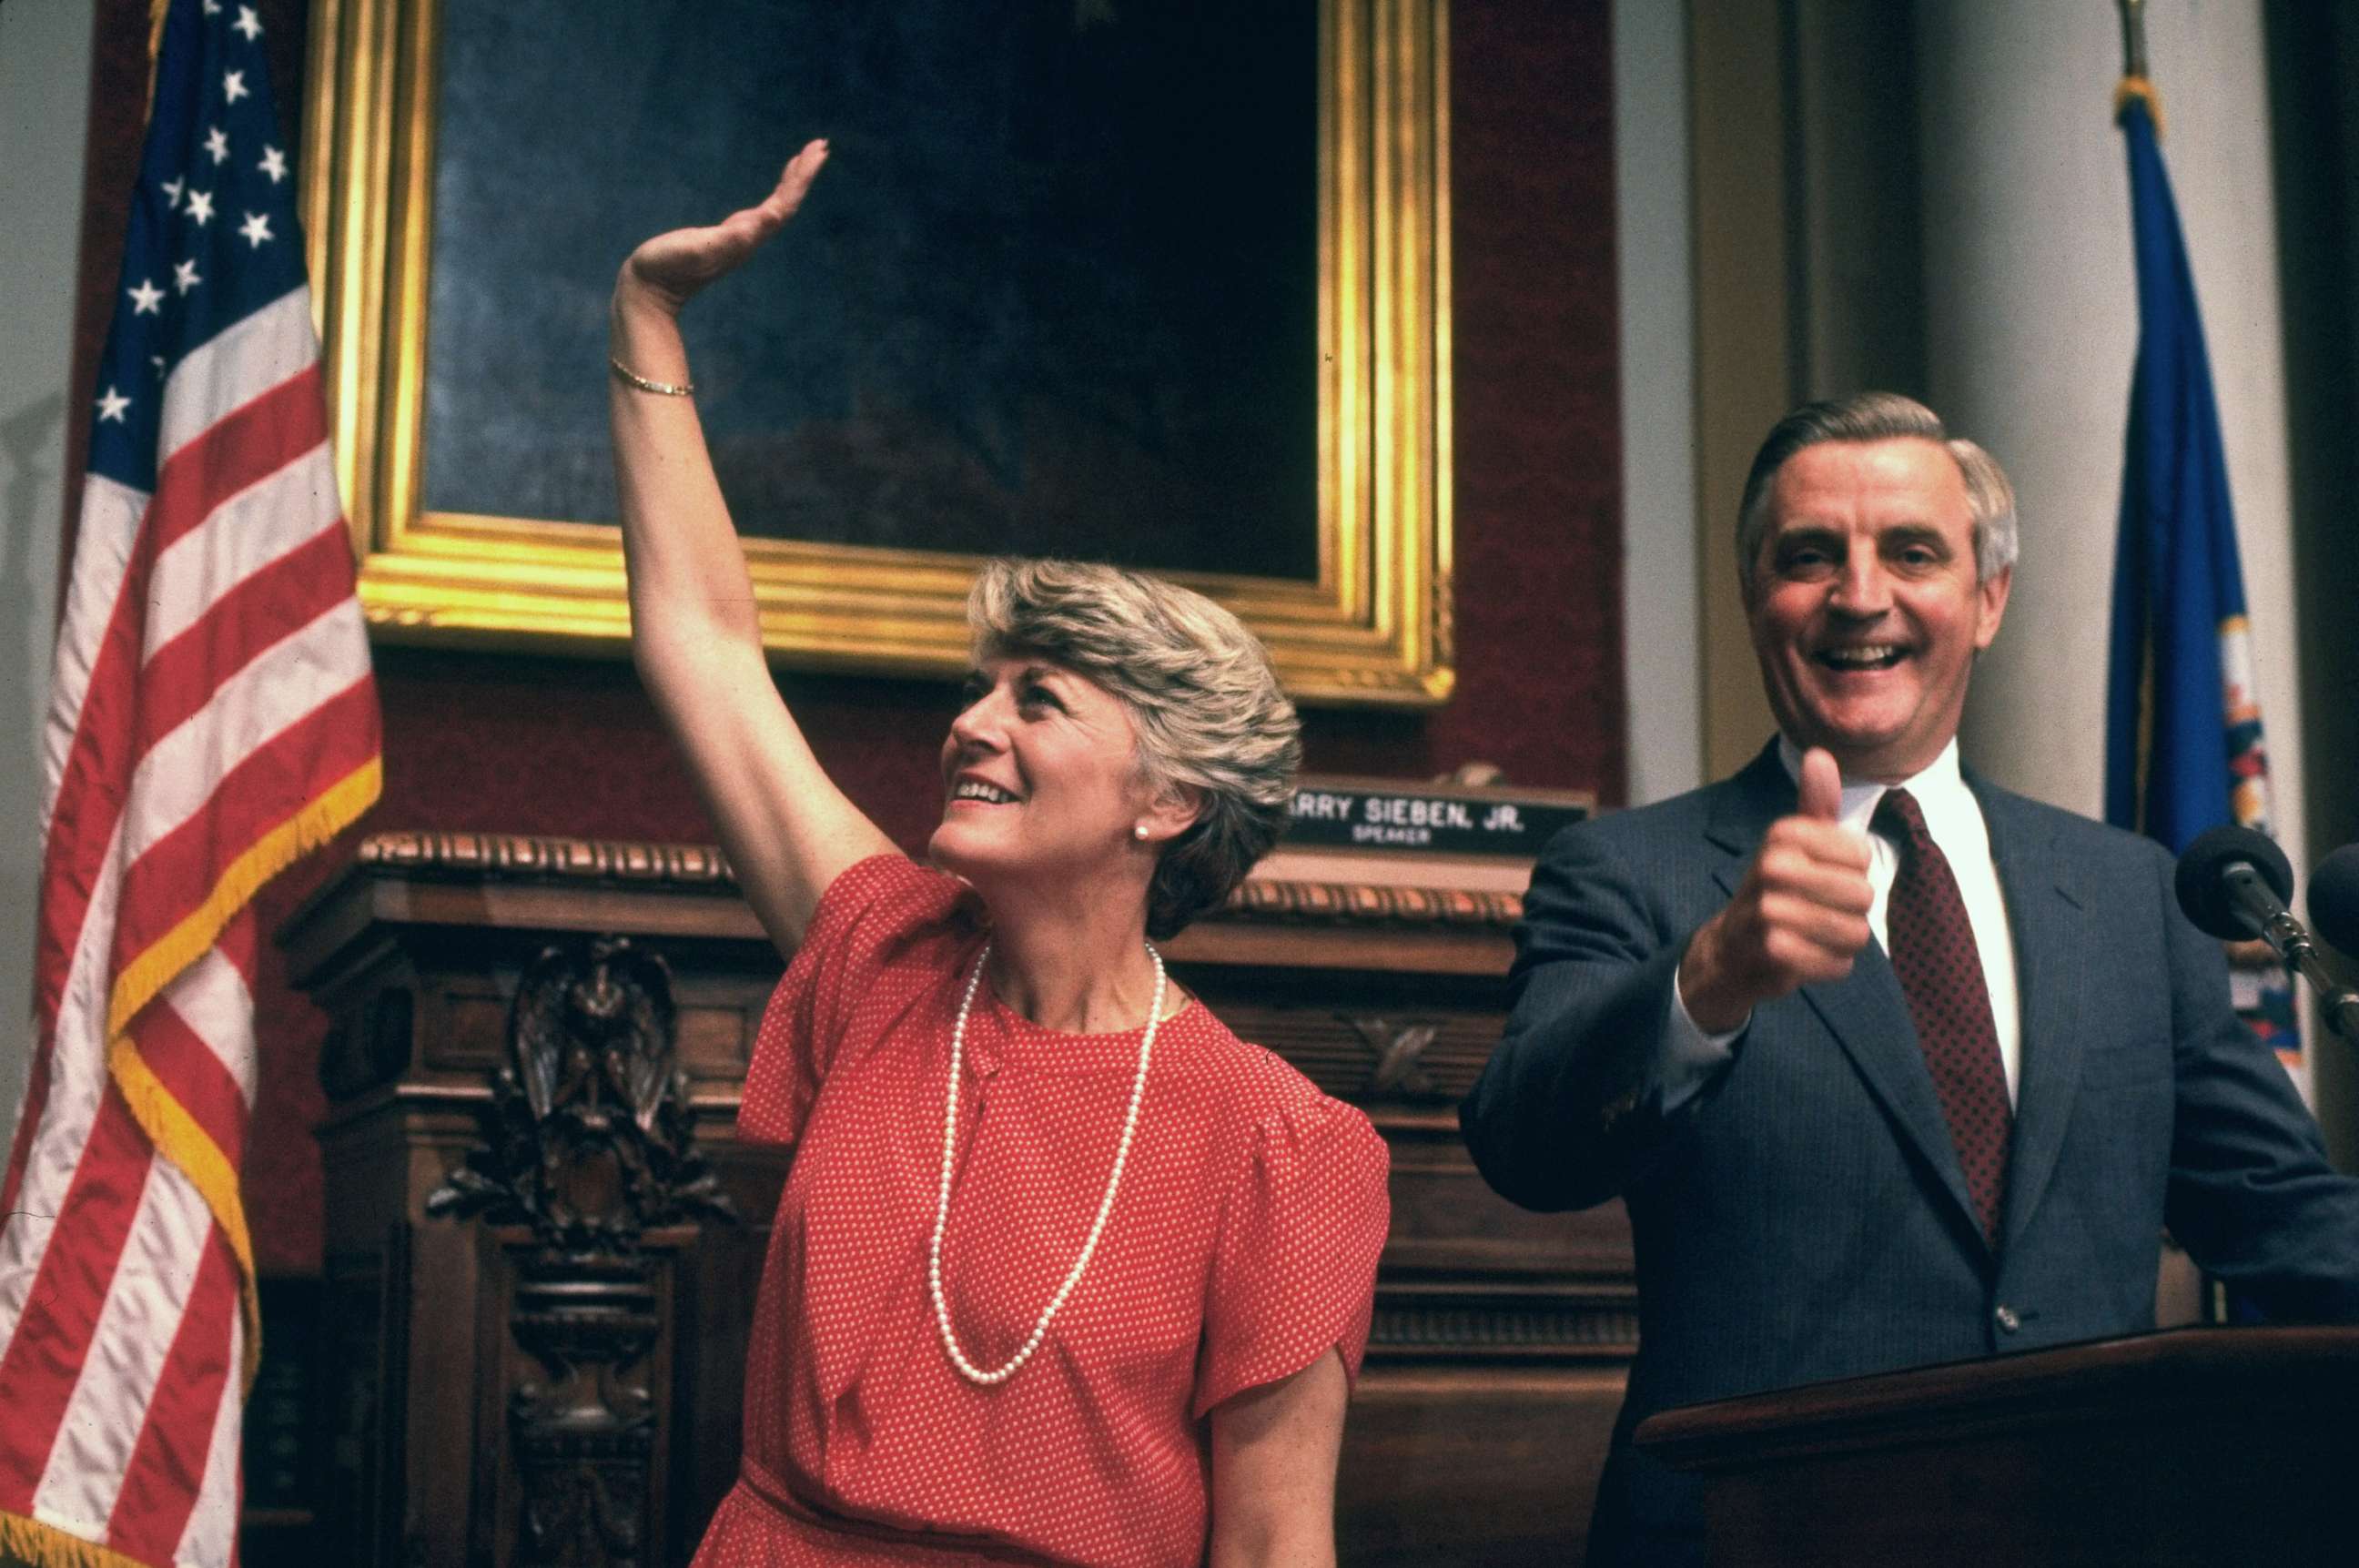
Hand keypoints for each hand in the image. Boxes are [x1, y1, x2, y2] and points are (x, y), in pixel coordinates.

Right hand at [617, 139, 828, 316]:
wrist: (650, 293)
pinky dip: (772, 196)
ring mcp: (739, 239)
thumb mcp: (697, 249)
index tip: (819, 151)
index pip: (784, 204)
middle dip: (803, 174)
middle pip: (786, 204)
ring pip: (777, 208)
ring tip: (804, 160)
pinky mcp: (727, 239)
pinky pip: (761, 213)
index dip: (801, 178)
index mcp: (747, 237)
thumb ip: (729, 239)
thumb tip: (762, 222)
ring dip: (792, 183)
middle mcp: (749, 238)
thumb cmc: (668, 268)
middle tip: (821, 145)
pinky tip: (774, 197)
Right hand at [1679, 747, 1873, 1031]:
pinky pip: (1838, 963)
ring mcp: (1770, 909)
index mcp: (1783, 835)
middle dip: (1851, 912)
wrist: (1729, 948)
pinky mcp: (1774, 949)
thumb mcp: (1793, 843)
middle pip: (1863, 895)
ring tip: (1815, 935)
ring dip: (1843, 942)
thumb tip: (1820, 754)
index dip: (1853, 871)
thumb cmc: (1773, 891)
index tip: (1823, 875)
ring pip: (1855, 932)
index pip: (1862, 854)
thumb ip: (1815, 802)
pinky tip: (1807, 957)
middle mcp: (1773, 867)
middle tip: (1818, 911)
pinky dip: (1830, 966)